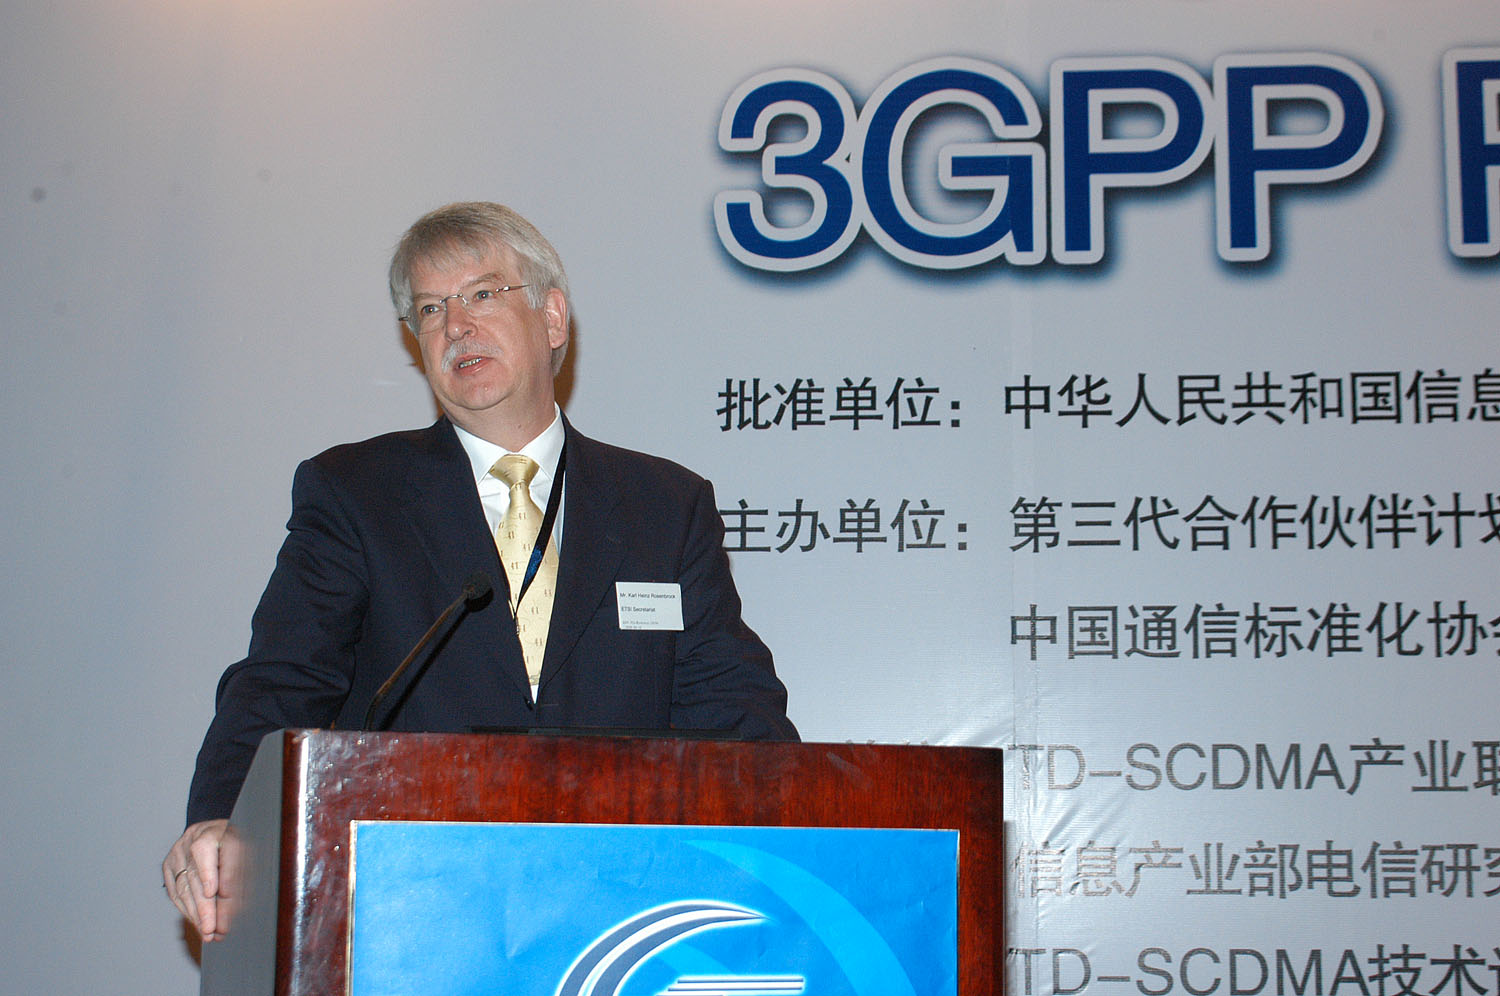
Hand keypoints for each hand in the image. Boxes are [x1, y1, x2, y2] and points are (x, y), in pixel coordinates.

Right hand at [162, 819, 230, 940]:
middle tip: (212, 928)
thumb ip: (237, 873)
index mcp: (214, 830)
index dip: (207, 873)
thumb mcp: (246, 851)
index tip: (212, 893)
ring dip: (195, 914)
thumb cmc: (237, 843)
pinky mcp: (169, 865)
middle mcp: (192, 838)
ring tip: (208, 932)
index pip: (205, 850)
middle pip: (194, 876)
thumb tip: (228, 899)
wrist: (221, 831)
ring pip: (183, 888)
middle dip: (204, 907)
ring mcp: (178, 852)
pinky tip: (197, 922)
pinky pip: (175, 892)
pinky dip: (186, 910)